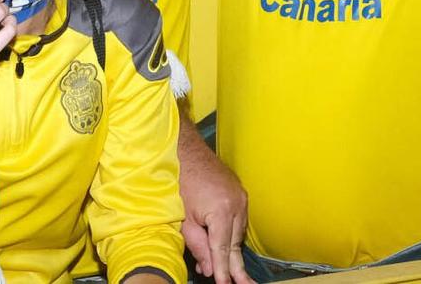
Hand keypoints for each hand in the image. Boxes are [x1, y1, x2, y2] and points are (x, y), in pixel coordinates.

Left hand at [180, 139, 249, 283]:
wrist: (185, 149)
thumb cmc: (179, 181)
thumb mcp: (183, 218)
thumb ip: (197, 245)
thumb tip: (209, 269)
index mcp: (222, 210)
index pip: (223, 249)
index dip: (223, 270)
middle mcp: (238, 204)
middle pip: (235, 243)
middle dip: (235, 266)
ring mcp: (241, 197)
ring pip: (238, 233)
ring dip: (230, 251)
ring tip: (225, 272)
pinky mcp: (240, 193)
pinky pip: (239, 221)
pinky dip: (231, 235)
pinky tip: (223, 248)